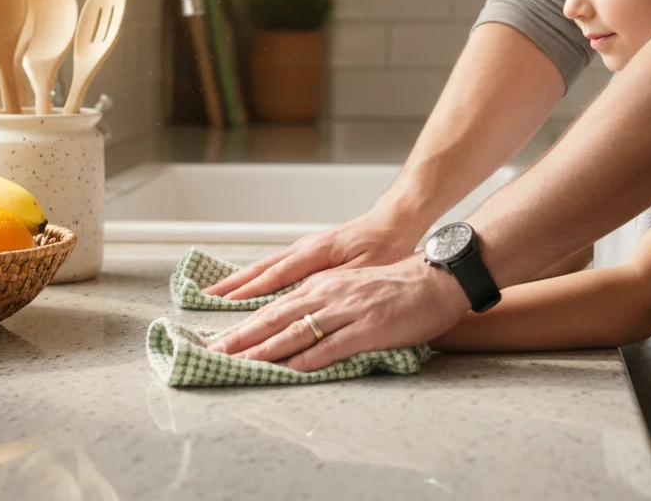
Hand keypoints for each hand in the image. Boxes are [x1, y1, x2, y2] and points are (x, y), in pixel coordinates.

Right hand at [202, 208, 423, 299]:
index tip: (222, 305)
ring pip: (264, 268)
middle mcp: (304, 249)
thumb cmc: (385, 245)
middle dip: (230, 288)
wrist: (395, 220)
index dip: (247, 293)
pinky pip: (275, 267)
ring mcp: (305, 250)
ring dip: (238, 282)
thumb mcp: (366, 268)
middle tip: (202, 301)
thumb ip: (334, 283)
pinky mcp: (310, 253)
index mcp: (315, 253)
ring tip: (213, 295)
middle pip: (260, 270)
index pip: (273, 276)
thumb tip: (305, 297)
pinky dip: (256, 278)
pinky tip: (246, 287)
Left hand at [207, 256, 471, 371]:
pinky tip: (286, 370)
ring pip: (295, 332)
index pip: (274, 307)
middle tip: (214, 354)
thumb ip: (324, 304)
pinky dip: (305, 360)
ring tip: (238, 364)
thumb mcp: (352, 287)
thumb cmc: (397, 287)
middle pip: (275, 318)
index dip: (244, 325)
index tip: (219, 340)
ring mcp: (346, 311)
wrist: (436, 280)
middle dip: (241, 338)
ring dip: (263, 350)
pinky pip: (329, 347)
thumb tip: (296, 328)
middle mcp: (328, 294)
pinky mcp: (367, 329)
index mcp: (322, 285)